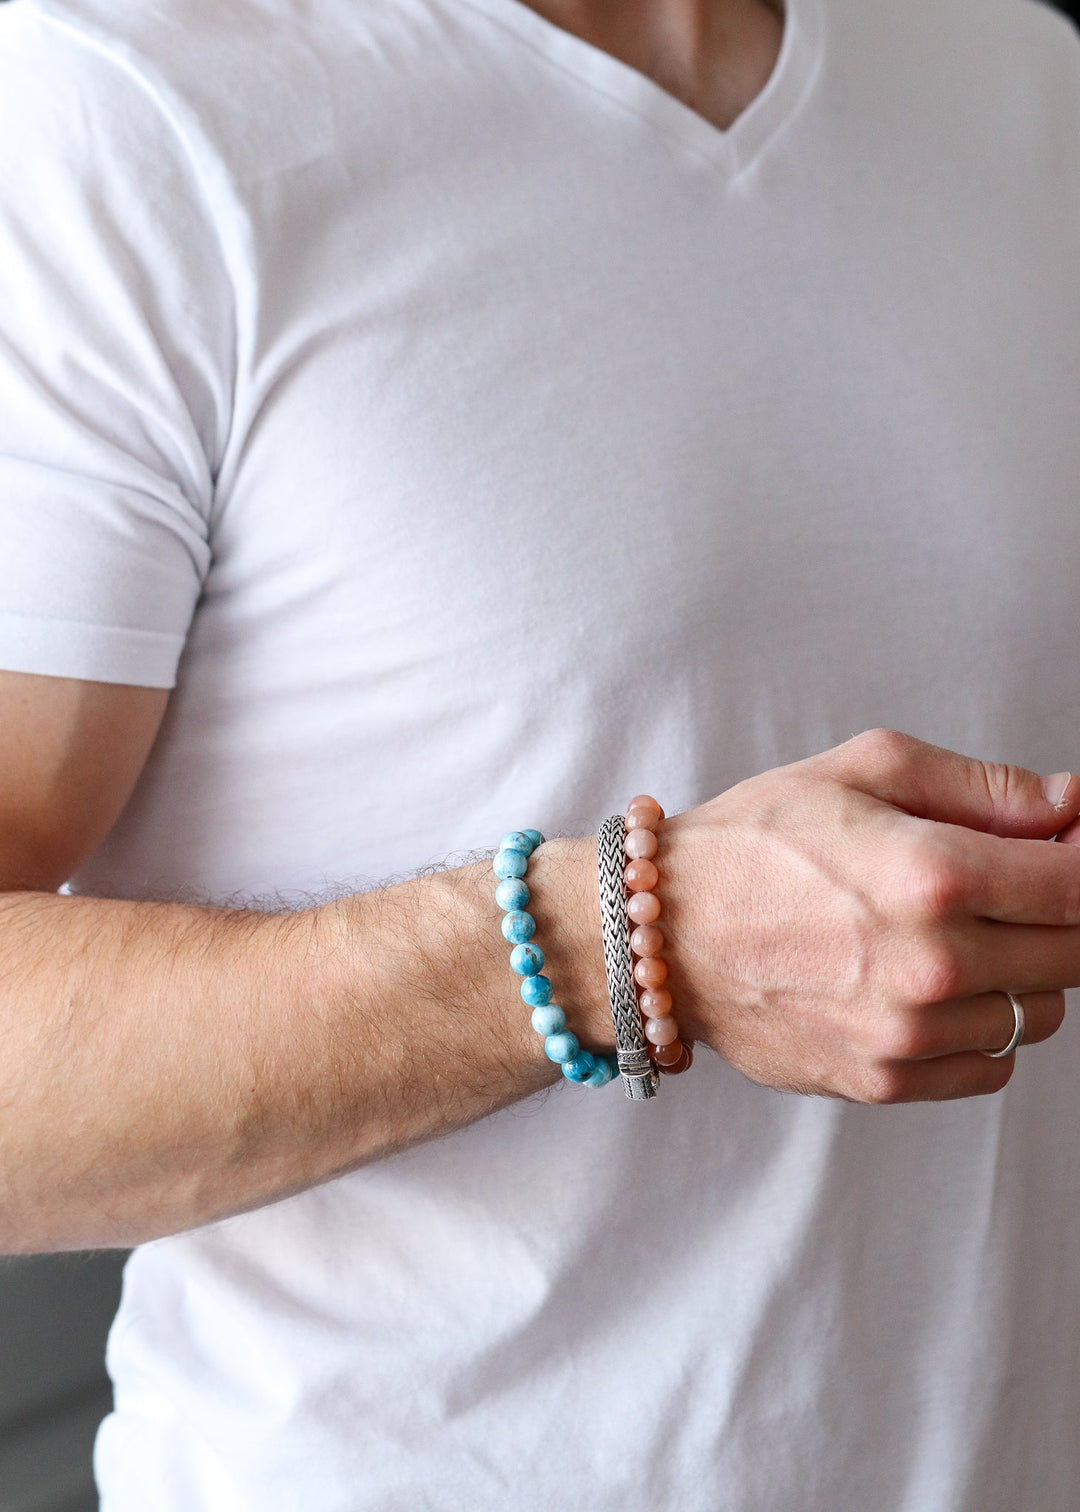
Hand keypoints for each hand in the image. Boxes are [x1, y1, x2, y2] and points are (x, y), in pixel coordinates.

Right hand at [661, 729, 1079, 1102]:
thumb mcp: (862, 771)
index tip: (1075, 846)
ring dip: (1020, 973)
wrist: (661, 932)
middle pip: (1076, 953)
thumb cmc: (753, 841)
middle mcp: (931, 964)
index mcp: (932, 874)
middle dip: (1062, 913)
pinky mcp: (884, 1080)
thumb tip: (1074, 804)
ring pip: (1040, 1014)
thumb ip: (983, 787)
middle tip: (1016, 884)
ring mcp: (909, 1034)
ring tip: (955, 935)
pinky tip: (927, 987)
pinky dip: (979, 1028)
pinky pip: (990, 1066)